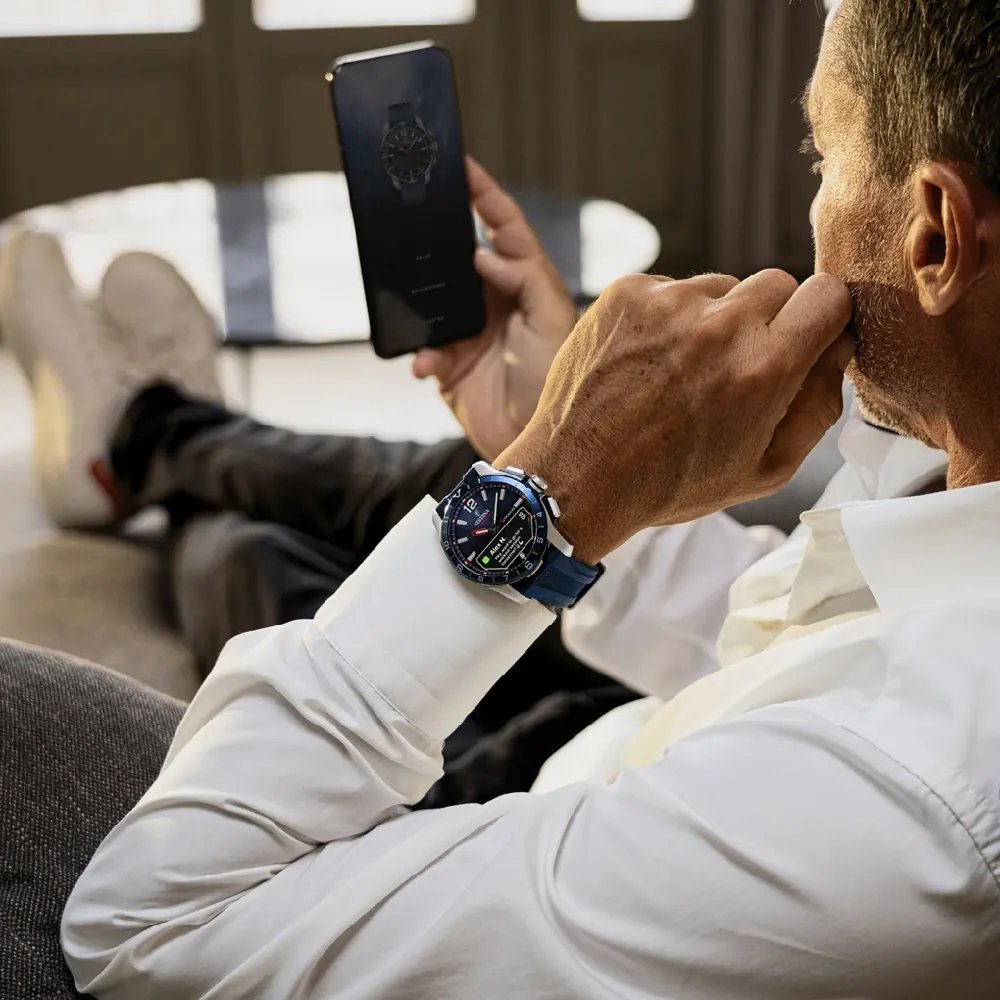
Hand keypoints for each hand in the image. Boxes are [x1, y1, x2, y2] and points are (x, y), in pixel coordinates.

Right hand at [412, 158, 576, 459]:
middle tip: (416, 213)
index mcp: (526, 283)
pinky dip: (420, 356)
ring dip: (422, 302)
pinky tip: (427, 365)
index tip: (461, 165)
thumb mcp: (553, 319)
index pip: (504, 228)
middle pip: (460, 256)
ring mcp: (470, 332)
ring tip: (414, 297)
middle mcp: (496, 301)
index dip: (484, 195)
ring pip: (433, 300)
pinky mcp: (449, 366)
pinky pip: (423, 350)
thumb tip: (484, 255)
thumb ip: (525, 278)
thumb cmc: (559, 378)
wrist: (541, 444)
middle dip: (439, 238)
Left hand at [497, 270, 854, 563]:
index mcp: (764, 367)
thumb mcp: (767, 470)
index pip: (829, 296)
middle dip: (769, 320)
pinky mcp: (626, 293)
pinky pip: (670, 288)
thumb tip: (839, 348)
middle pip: (777, 283)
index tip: (805, 340)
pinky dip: (667, 317)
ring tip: (681, 372)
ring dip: (714, 318)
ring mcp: (668, 302)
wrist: (577, 478)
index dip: (822, 319)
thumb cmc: (672, 483)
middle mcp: (719, 324)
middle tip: (736, 367)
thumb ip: (819, 404)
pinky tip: (648, 363)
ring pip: (721, 286)